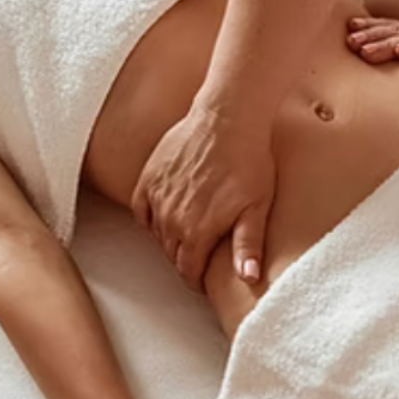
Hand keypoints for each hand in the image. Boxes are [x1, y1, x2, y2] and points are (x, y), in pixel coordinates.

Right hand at [132, 101, 274, 290]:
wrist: (228, 118)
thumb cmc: (249, 161)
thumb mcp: (257, 206)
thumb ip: (248, 245)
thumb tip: (249, 279)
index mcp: (197, 231)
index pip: (189, 270)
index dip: (197, 280)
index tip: (204, 281)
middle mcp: (171, 218)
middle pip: (172, 254)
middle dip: (186, 260)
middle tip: (200, 256)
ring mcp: (157, 197)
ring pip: (157, 233)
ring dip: (170, 239)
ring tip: (187, 235)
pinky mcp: (149, 177)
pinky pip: (141, 210)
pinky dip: (150, 218)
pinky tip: (164, 216)